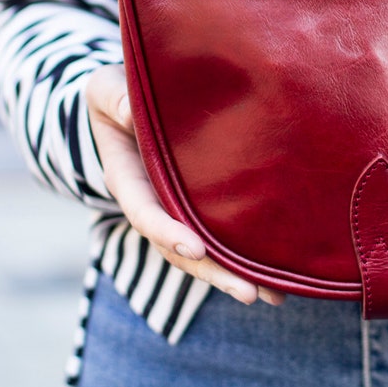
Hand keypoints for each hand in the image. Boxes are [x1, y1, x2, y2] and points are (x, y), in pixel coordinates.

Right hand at [86, 64, 284, 306]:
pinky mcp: (200, 206)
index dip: (168, 232)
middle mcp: (154, 203)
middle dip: (214, 272)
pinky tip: (278, 278)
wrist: (132, 100)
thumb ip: (118, 101)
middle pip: (181, 249)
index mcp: (129, 179)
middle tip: (249, 292)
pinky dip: (245, 259)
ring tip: (273, 297)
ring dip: (235, 275)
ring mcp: (178, 209)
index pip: (146, 213)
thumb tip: (131, 111)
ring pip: (205, 252)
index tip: (197, 247)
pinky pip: (220, 238)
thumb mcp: (109, 89)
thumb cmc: (119, 92)